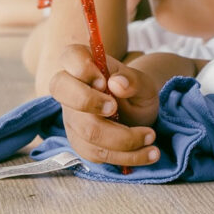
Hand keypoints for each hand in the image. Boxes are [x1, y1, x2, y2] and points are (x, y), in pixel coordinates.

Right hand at [49, 44, 161, 166]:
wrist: (138, 112)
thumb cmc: (135, 91)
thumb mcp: (143, 83)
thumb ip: (132, 80)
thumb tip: (117, 84)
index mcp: (84, 64)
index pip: (70, 56)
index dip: (83, 69)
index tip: (105, 82)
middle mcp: (71, 90)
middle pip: (62, 90)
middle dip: (89, 102)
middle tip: (116, 109)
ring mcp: (72, 118)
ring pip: (86, 130)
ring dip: (122, 138)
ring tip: (151, 136)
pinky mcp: (80, 143)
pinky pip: (96, 154)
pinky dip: (126, 156)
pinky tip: (148, 153)